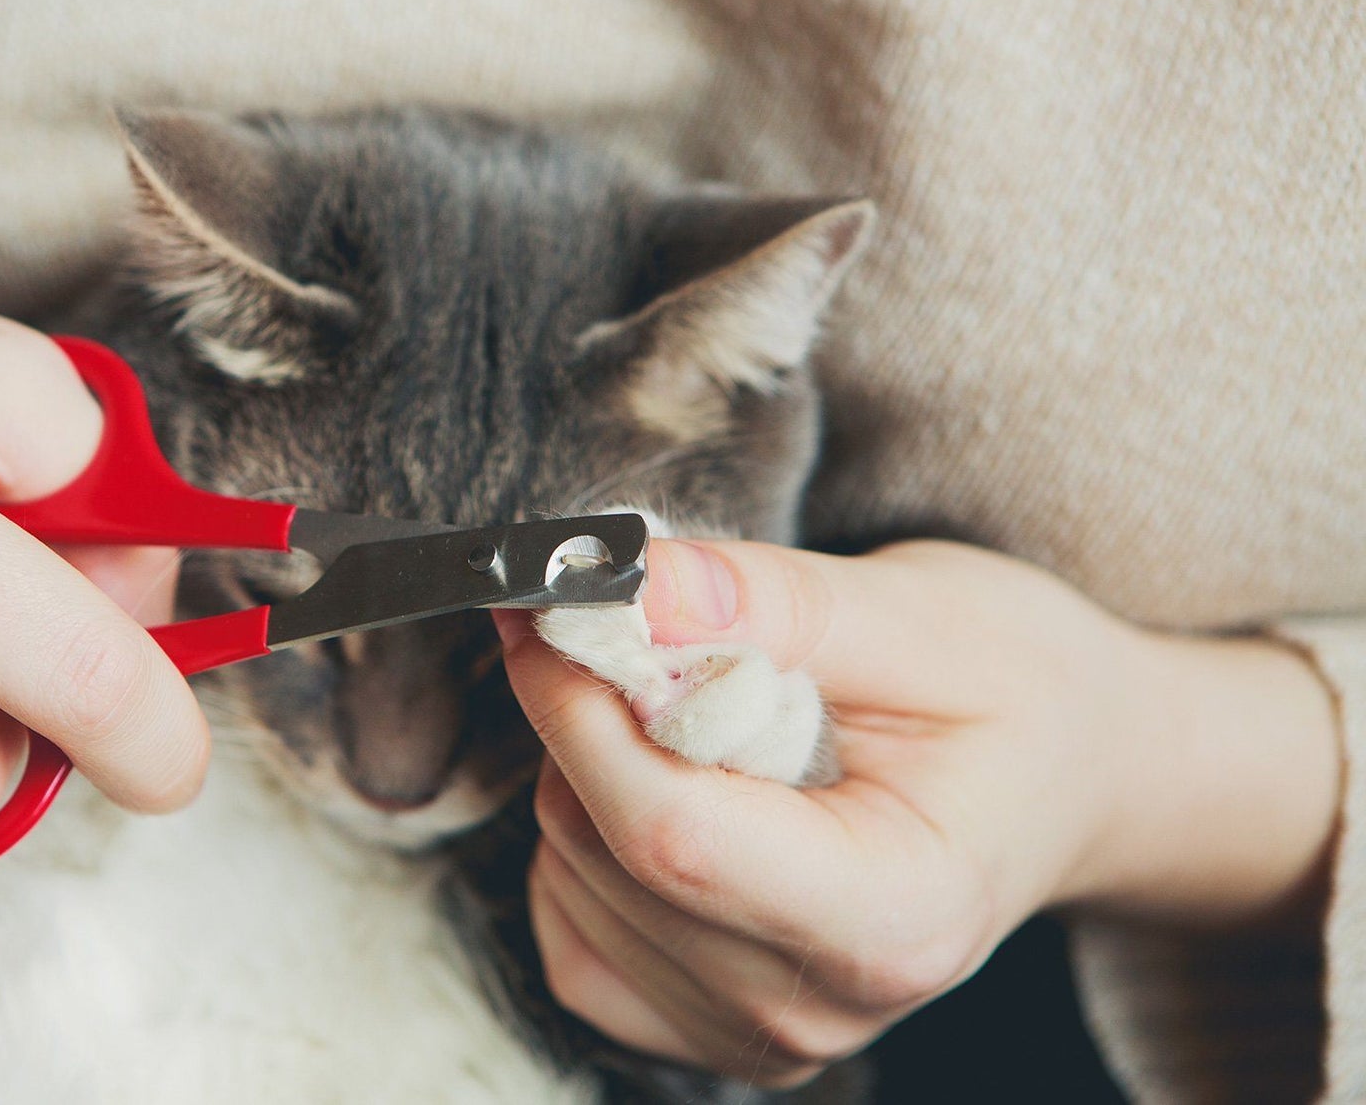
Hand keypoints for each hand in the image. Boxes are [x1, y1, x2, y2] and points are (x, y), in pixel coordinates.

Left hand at [498, 537, 1338, 1085]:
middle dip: (581, 717)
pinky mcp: (706, 1023)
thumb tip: (634, 585)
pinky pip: (570, 925)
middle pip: (607, 853)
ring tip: (691, 708)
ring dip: (583, 767)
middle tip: (628, 625)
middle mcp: (819, 1003)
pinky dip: (580, 836)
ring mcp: (762, 1030)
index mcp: (893, 916)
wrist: (1067, 773)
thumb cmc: (1017, 691)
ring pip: (570, 878)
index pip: (669, 832)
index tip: (549, 606)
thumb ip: (772, 603)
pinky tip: (666, 780)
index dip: (582, 710)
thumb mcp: (927, 614)